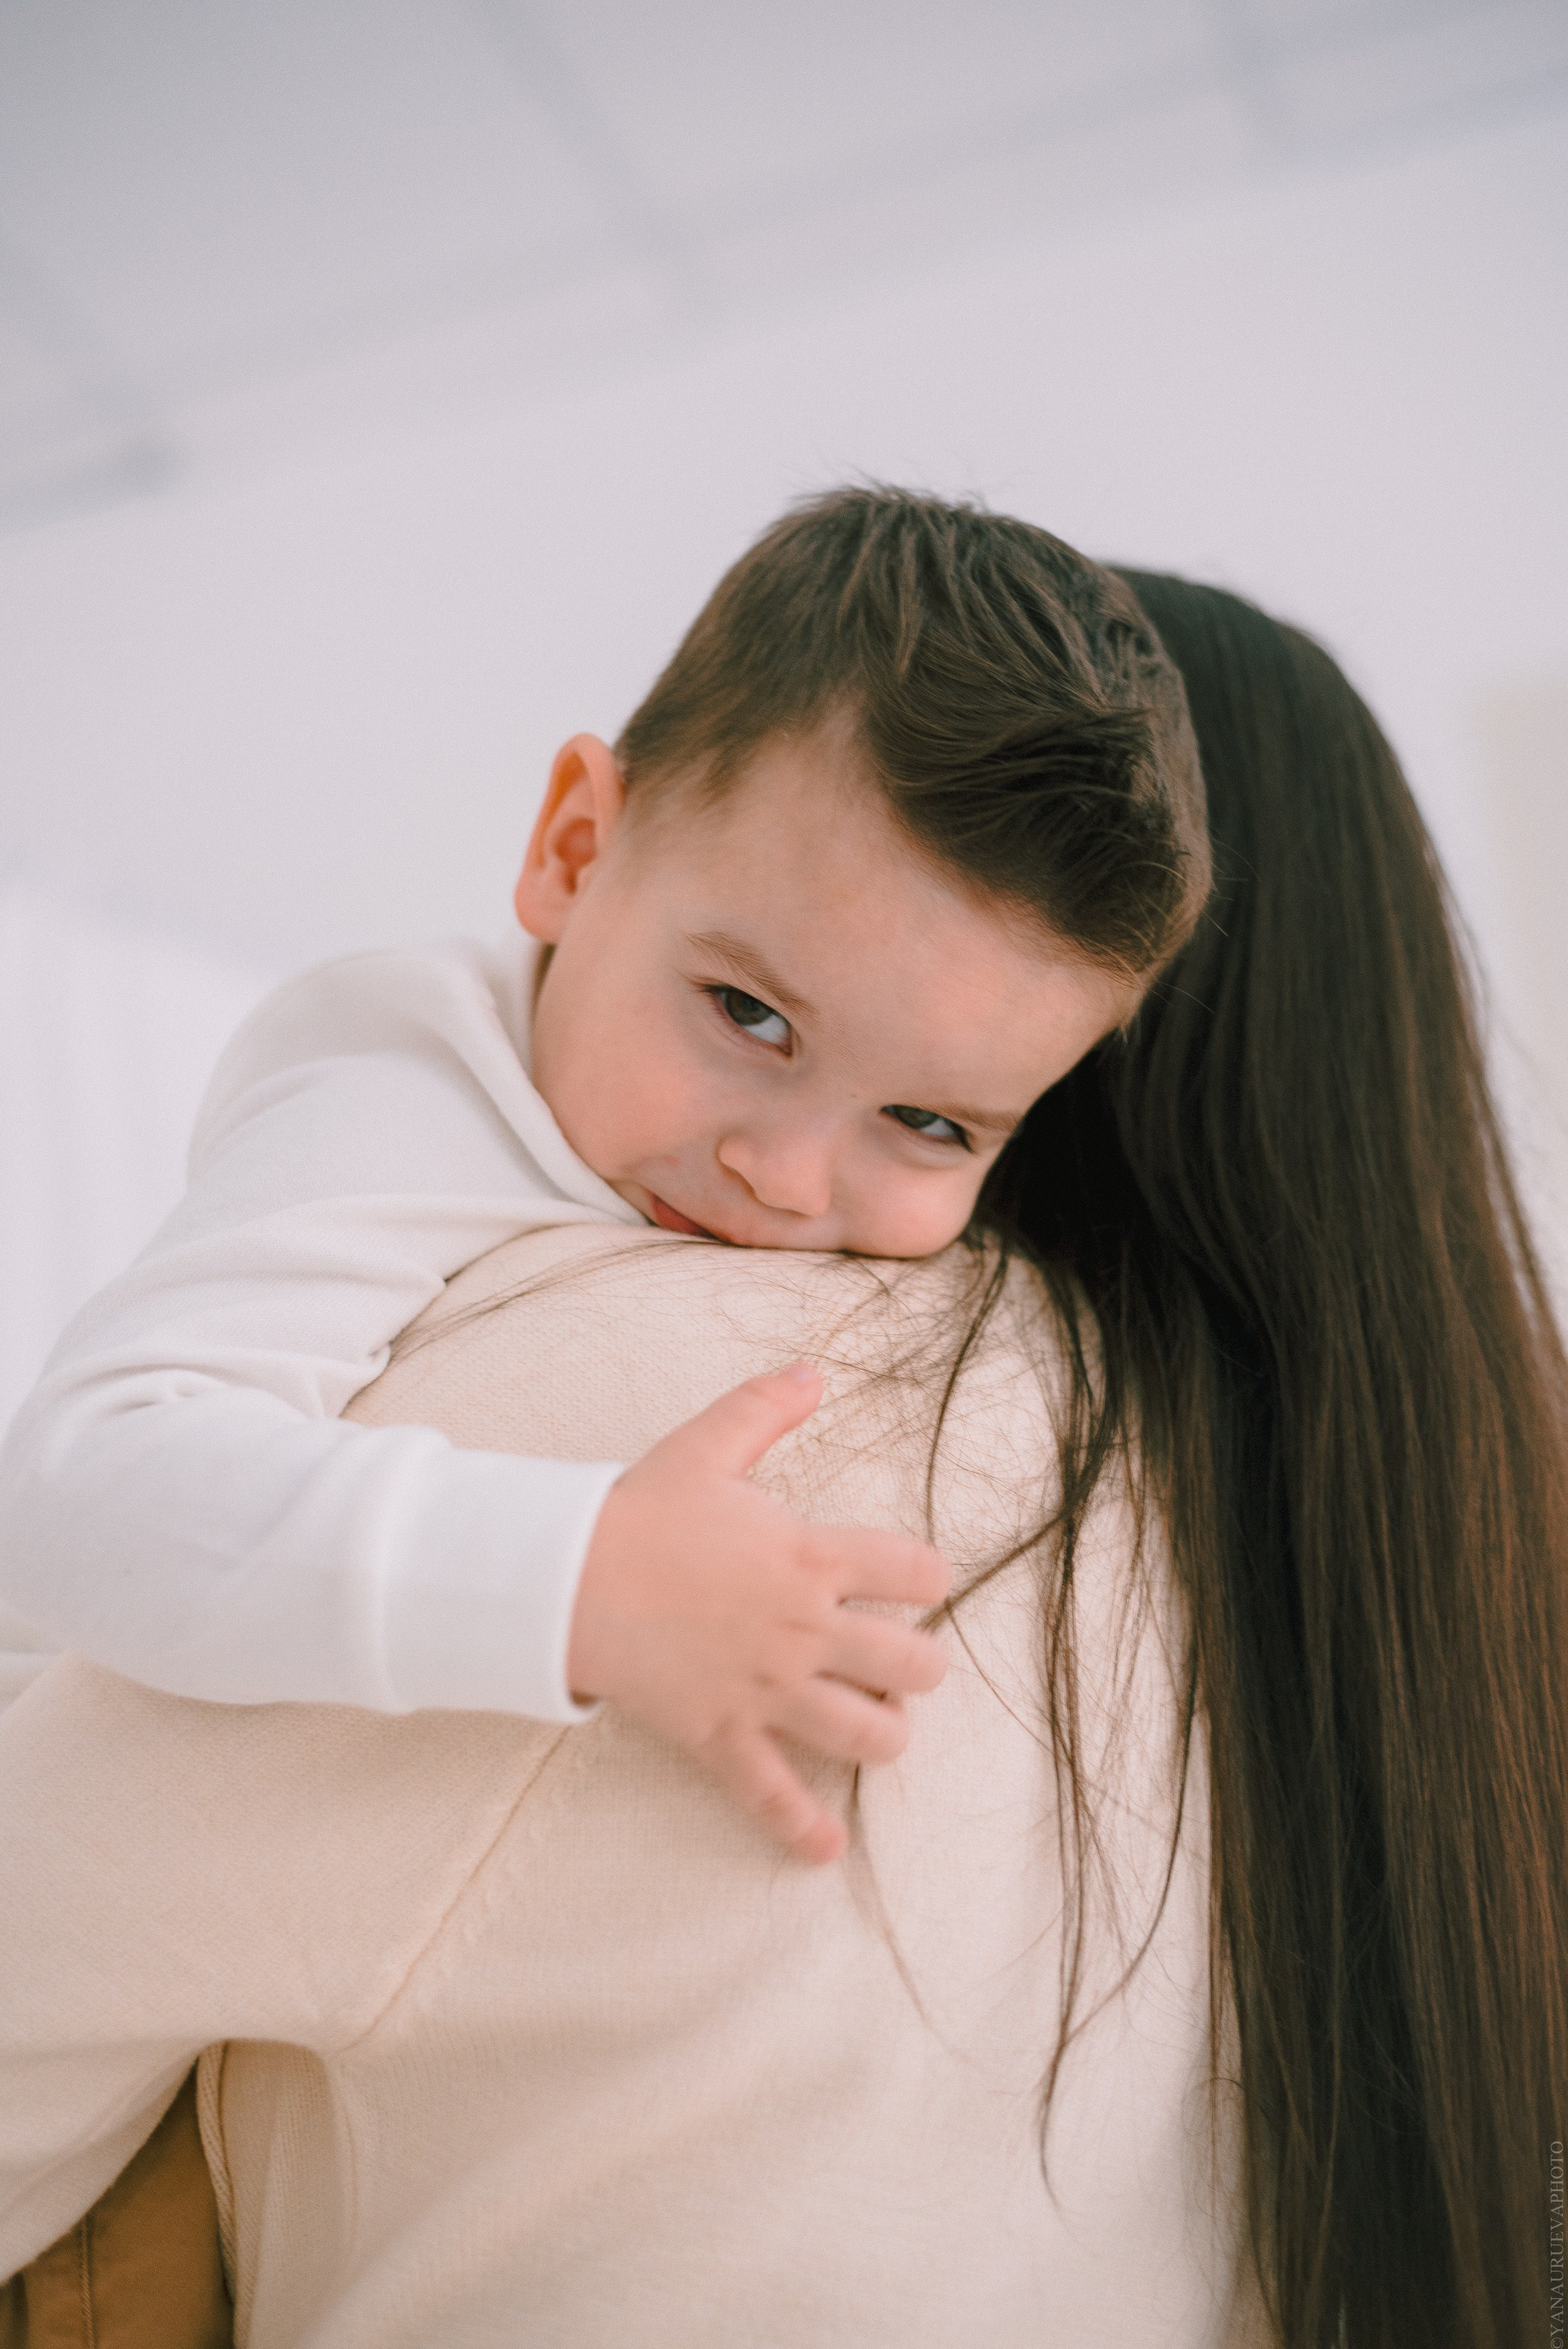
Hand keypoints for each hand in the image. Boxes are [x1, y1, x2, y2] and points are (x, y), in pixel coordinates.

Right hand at [567, 1362, 950, 1864]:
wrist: (564, 1577)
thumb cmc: (637, 1512)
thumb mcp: (705, 1447)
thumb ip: (764, 1409)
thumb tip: (811, 1372)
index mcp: (812, 1556)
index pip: (915, 1570)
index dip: (931, 1576)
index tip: (923, 1580)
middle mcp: (806, 1629)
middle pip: (914, 1664)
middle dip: (921, 1666)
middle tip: (903, 1660)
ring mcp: (768, 1688)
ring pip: (867, 1734)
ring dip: (886, 1734)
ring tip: (878, 1723)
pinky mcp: (723, 1733)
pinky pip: (773, 1794)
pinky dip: (801, 1828)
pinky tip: (825, 1847)